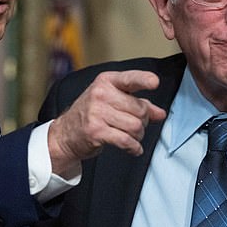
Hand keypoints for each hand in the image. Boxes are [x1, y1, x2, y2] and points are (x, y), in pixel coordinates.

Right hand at [47, 70, 165, 176]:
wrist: (65, 133)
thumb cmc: (92, 114)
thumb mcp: (113, 101)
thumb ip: (139, 104)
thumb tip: (160, 113)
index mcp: (107, 81)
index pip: (129, 79)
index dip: (143, 80)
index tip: (154, 82)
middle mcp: (101, 94)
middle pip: (139, 108)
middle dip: (143, 120)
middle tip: (137, 125)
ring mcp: (97, 112)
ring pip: (135, 126)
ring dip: (138, 135)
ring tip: (132, 136)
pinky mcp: (96, 131)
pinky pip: (126, 140)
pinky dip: (134, 147)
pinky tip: (133, 148)